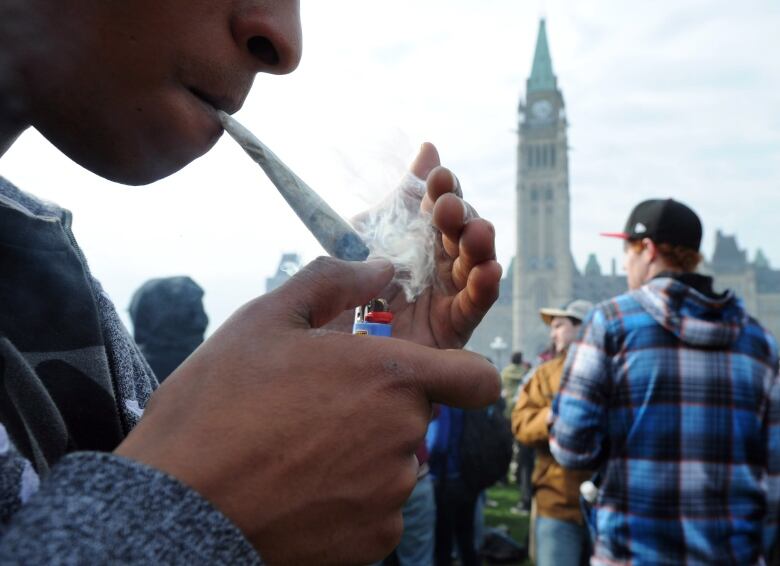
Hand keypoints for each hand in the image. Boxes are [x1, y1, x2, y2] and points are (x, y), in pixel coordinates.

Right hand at [115, 257, 498, 564]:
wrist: (182, 503)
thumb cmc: (219, 403)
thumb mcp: (266, 320)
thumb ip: (332, 283)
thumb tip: (380, 268)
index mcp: (391, 376)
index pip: (475, 379)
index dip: (461, 375)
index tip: (434, 376)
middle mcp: (405, 436)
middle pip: (416, 415)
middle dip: (379, 406)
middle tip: (316, 406)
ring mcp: (392, 493)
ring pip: (394, 461)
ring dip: (363, 452)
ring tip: (298, 449)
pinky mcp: (376, 540)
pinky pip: (379, 508)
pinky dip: (350, 498)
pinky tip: (301, 488)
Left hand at [351, 143, 501, 348]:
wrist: (329, 335)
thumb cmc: (350, 279)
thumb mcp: (370, 230)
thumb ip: (403, 194)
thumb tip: (429, 147)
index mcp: (422, 235)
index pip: (443, 204)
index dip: (444, 188)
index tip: (437, 176)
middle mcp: (440, 261)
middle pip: (462, 230)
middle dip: (459, 214)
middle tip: (445, 206)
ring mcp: (448, 292)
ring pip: (476, 263)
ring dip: (479, 244)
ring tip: (476, 231)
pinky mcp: (453, 327)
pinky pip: (476, 305)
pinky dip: (485, 286)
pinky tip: (488, 269)